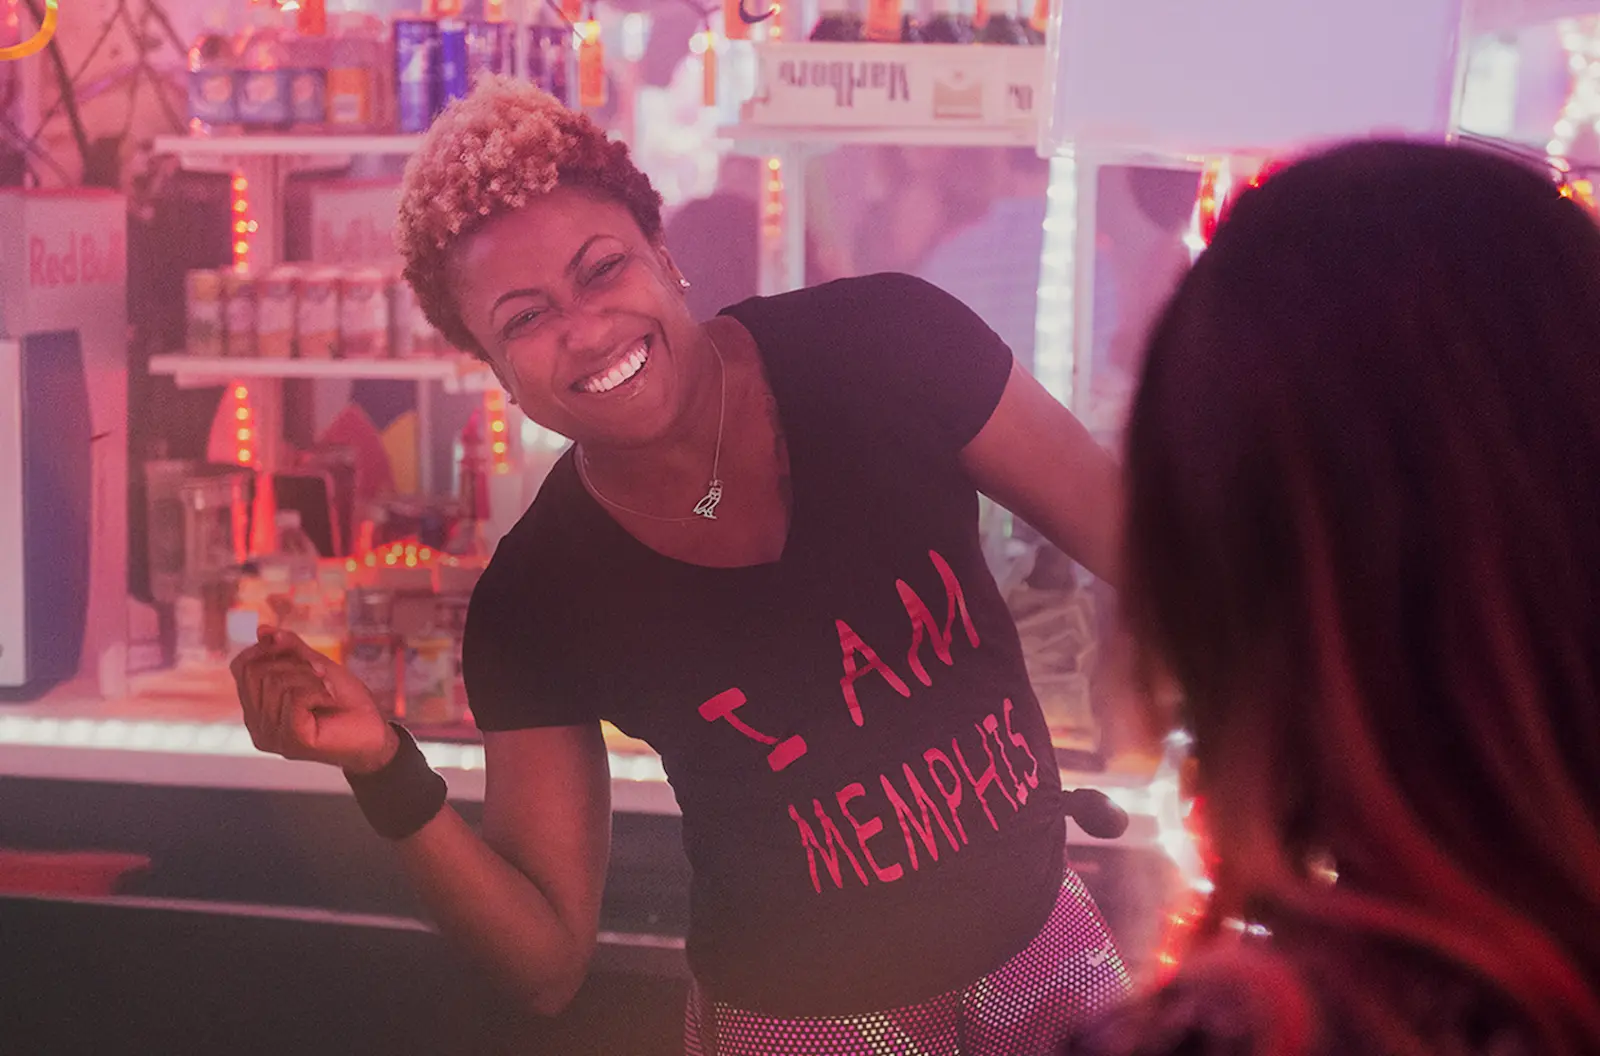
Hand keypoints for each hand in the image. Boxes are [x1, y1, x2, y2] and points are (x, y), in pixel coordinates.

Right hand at [231, 627, 398, 774]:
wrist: (376, 732)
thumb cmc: (346, 702)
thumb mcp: (315, 666)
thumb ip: (289, 648)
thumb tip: (262, 630)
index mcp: (257, 708)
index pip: (241, 666)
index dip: (268, 649)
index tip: (301, 655)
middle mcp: (256, 725)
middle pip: (256, 671)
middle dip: (295, 664)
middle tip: (321, 677)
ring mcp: (271, 736)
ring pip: (275, 682)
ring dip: (311, 679)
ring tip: (327, 692)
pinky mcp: (291, 740)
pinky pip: (293, 696)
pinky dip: (317, 691)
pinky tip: (329, 703)